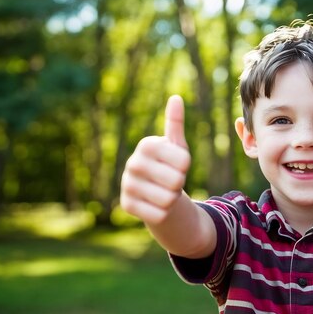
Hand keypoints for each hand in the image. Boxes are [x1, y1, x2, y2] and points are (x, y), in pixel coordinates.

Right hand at [120, 95, 190, 224]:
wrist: (155, 193)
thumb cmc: (169, 166)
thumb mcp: (176, 146)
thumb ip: (175, 124)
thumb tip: (176, 98)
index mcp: (146, 145)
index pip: (184, 161)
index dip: (185, 167)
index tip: (176, 165)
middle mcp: (132, 163)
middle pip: (176, 181)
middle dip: (179, 184)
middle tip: (170, 181)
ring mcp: (127, 184)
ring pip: (168, 200)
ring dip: (171, 199)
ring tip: (164, 192)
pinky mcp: (126, 205)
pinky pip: (159, 214)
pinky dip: (164, 213)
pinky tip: (155, 205)